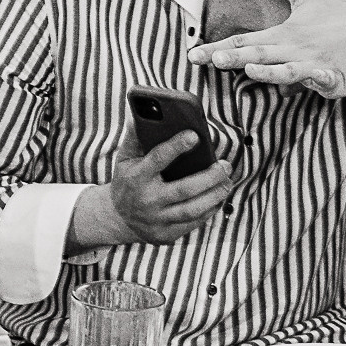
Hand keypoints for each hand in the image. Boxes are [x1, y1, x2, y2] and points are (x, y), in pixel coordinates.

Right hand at [75, 123, 233, 247]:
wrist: (118, 218)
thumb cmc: (127, 180)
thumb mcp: (125, 158)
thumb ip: (136, 136)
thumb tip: (147, 111)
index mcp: (136, 177)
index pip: (157, 160)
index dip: (176, 146)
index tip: (195, 135)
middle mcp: (147, 200)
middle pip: (184, 189)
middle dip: (210, 176)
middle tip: (225, 164)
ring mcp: (157, 220)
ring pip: (193, 209)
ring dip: (215, 195)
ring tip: (228, 181)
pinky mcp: (166, 235)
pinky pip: (194, 223)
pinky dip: (209, 210)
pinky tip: (219, 197)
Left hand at [189, 0, 345, 96]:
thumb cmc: (338, 15)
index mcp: (284, 32)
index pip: (244, 40)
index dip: (217, 47)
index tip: (193, 54)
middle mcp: (294, 48)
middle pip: (259, 54)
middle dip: (233, 56)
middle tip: (211, 58)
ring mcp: (314, 63)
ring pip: (287, 69)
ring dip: (268, 70)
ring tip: (248, 69)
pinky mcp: (334, 77)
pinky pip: (321, 80)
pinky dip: (313, 80)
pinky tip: (306, 82)